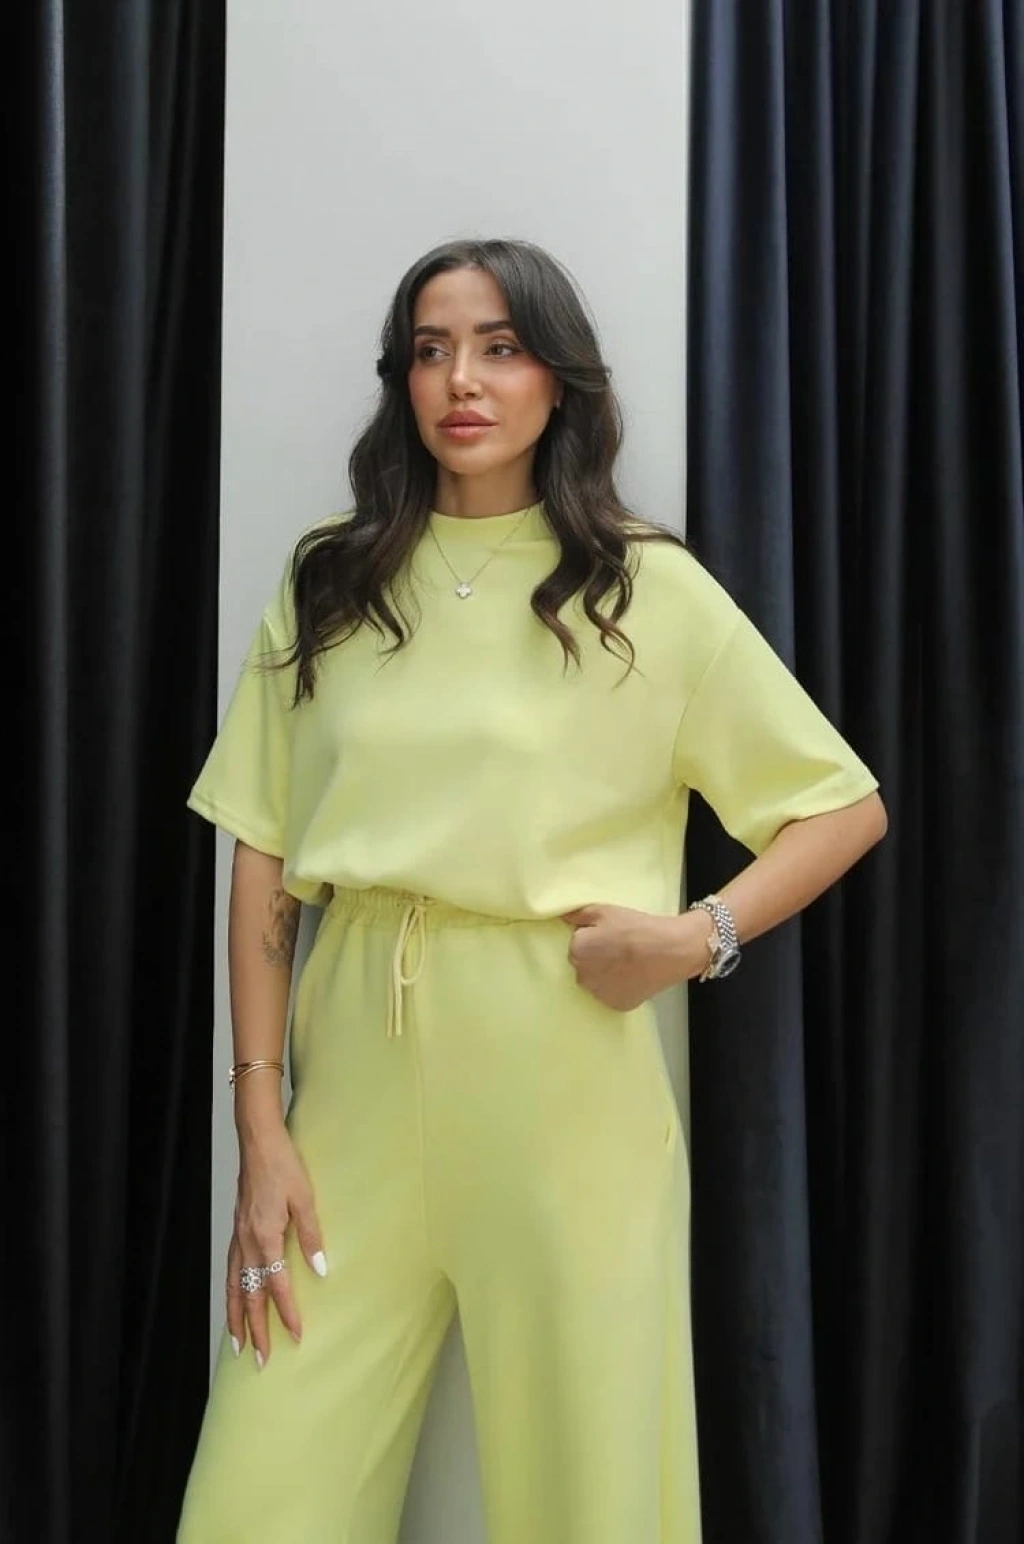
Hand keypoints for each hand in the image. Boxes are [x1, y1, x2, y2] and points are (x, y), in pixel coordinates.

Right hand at [226, 1126, 326, 1369]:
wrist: (258, 1142)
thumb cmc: (284, 1165)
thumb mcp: (305, 1198)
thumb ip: (311, 1236)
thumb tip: (320, 1269)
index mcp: (266, 1237)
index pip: (277, 1286)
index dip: (287, 1313)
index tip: (296, 1336)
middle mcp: (248, 1243)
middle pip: (249, 1296)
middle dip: (256, 1330)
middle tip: (261, 1361)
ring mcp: (239, 1237)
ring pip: (233, 1287)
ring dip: (236, 1318)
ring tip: (238, 1345)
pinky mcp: (237, 1229)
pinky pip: (230, 1270)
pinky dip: (230, 1292)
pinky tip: (233, 1301)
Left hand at [561, 903, 710, 1010]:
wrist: (671, 950)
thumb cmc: (637, 927)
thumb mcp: (605, 911)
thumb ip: (577, 915)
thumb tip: (561, 918)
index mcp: (576, 952)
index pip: (576, 945)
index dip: (593, 938)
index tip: (609, 935)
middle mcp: (582, 977)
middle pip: (583, 965)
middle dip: (595, 957)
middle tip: (618, 948)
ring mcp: (599, 994)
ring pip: (596, 982)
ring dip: (604, 974)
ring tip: (627, 963)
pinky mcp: (616, 1005)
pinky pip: (611, 995)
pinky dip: (618, 987)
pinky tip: (633, 976)